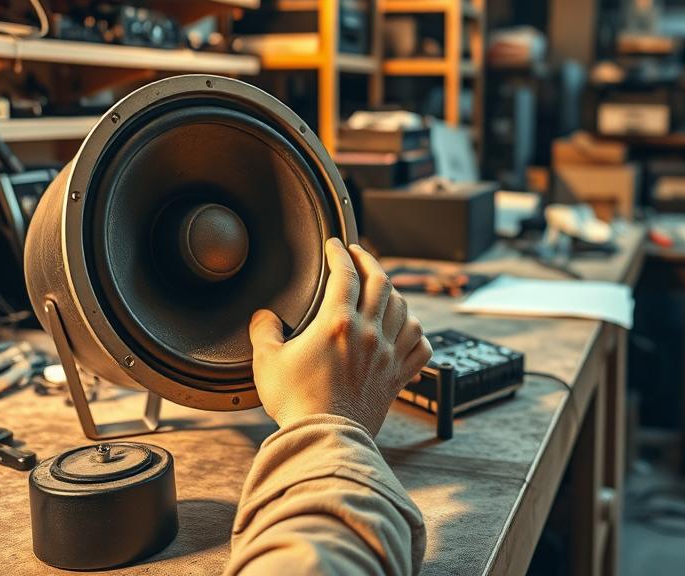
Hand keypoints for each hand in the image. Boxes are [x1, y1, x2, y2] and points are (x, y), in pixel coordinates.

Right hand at [250, 238, 431, 436]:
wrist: (325, 438)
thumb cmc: (297, 403)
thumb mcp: (267, 362)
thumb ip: (264, 332)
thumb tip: (264, 317)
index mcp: (338, 324)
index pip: (346, 274)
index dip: (340, 253)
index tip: (335, 246)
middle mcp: (369, 333)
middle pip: (382, 282)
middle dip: (370, 261)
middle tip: (360, 255)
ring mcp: (387, 355)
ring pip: (405, 310)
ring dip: (394, 295)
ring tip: (383, 290)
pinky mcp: (398, 377)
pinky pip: (420, 347)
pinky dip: (416, 334)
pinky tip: (406, 331)